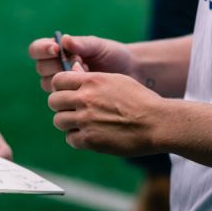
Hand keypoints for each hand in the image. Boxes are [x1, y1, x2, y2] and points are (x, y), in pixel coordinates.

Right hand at [29, 33, 133, 91]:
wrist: (129, 73)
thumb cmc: (112, 55)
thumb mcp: (98, 46)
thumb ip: (82, 44)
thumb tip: (65, 40)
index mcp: (57, 50)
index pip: (37, 49)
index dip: (42, 50)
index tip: (57, 49)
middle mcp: (55, 68)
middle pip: (41, 68)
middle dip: (57, 65)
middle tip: (79, 63)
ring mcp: (61, 85)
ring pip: (48, 85)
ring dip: (65, 80)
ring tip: (87, 75)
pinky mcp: (69, 100)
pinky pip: (61, 100)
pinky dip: (72, 94)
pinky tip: (88, 89)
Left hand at [49, 70, 163, 156]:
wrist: (157, 123)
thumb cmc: (140, 100)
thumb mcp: (116, 79)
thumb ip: (92, 77)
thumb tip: (72, 70)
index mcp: (91, 81)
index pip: (57, 80)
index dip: (60, 87)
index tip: (67, 93)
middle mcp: (85, 99)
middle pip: (53, 101)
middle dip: (61, 105)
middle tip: (72, 110)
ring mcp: (86, 120)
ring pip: (59, 121)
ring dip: (68, 123)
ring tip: (81, 124)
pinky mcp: (91, 140)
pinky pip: (70, 139)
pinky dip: (77, 139)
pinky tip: (89, 136)